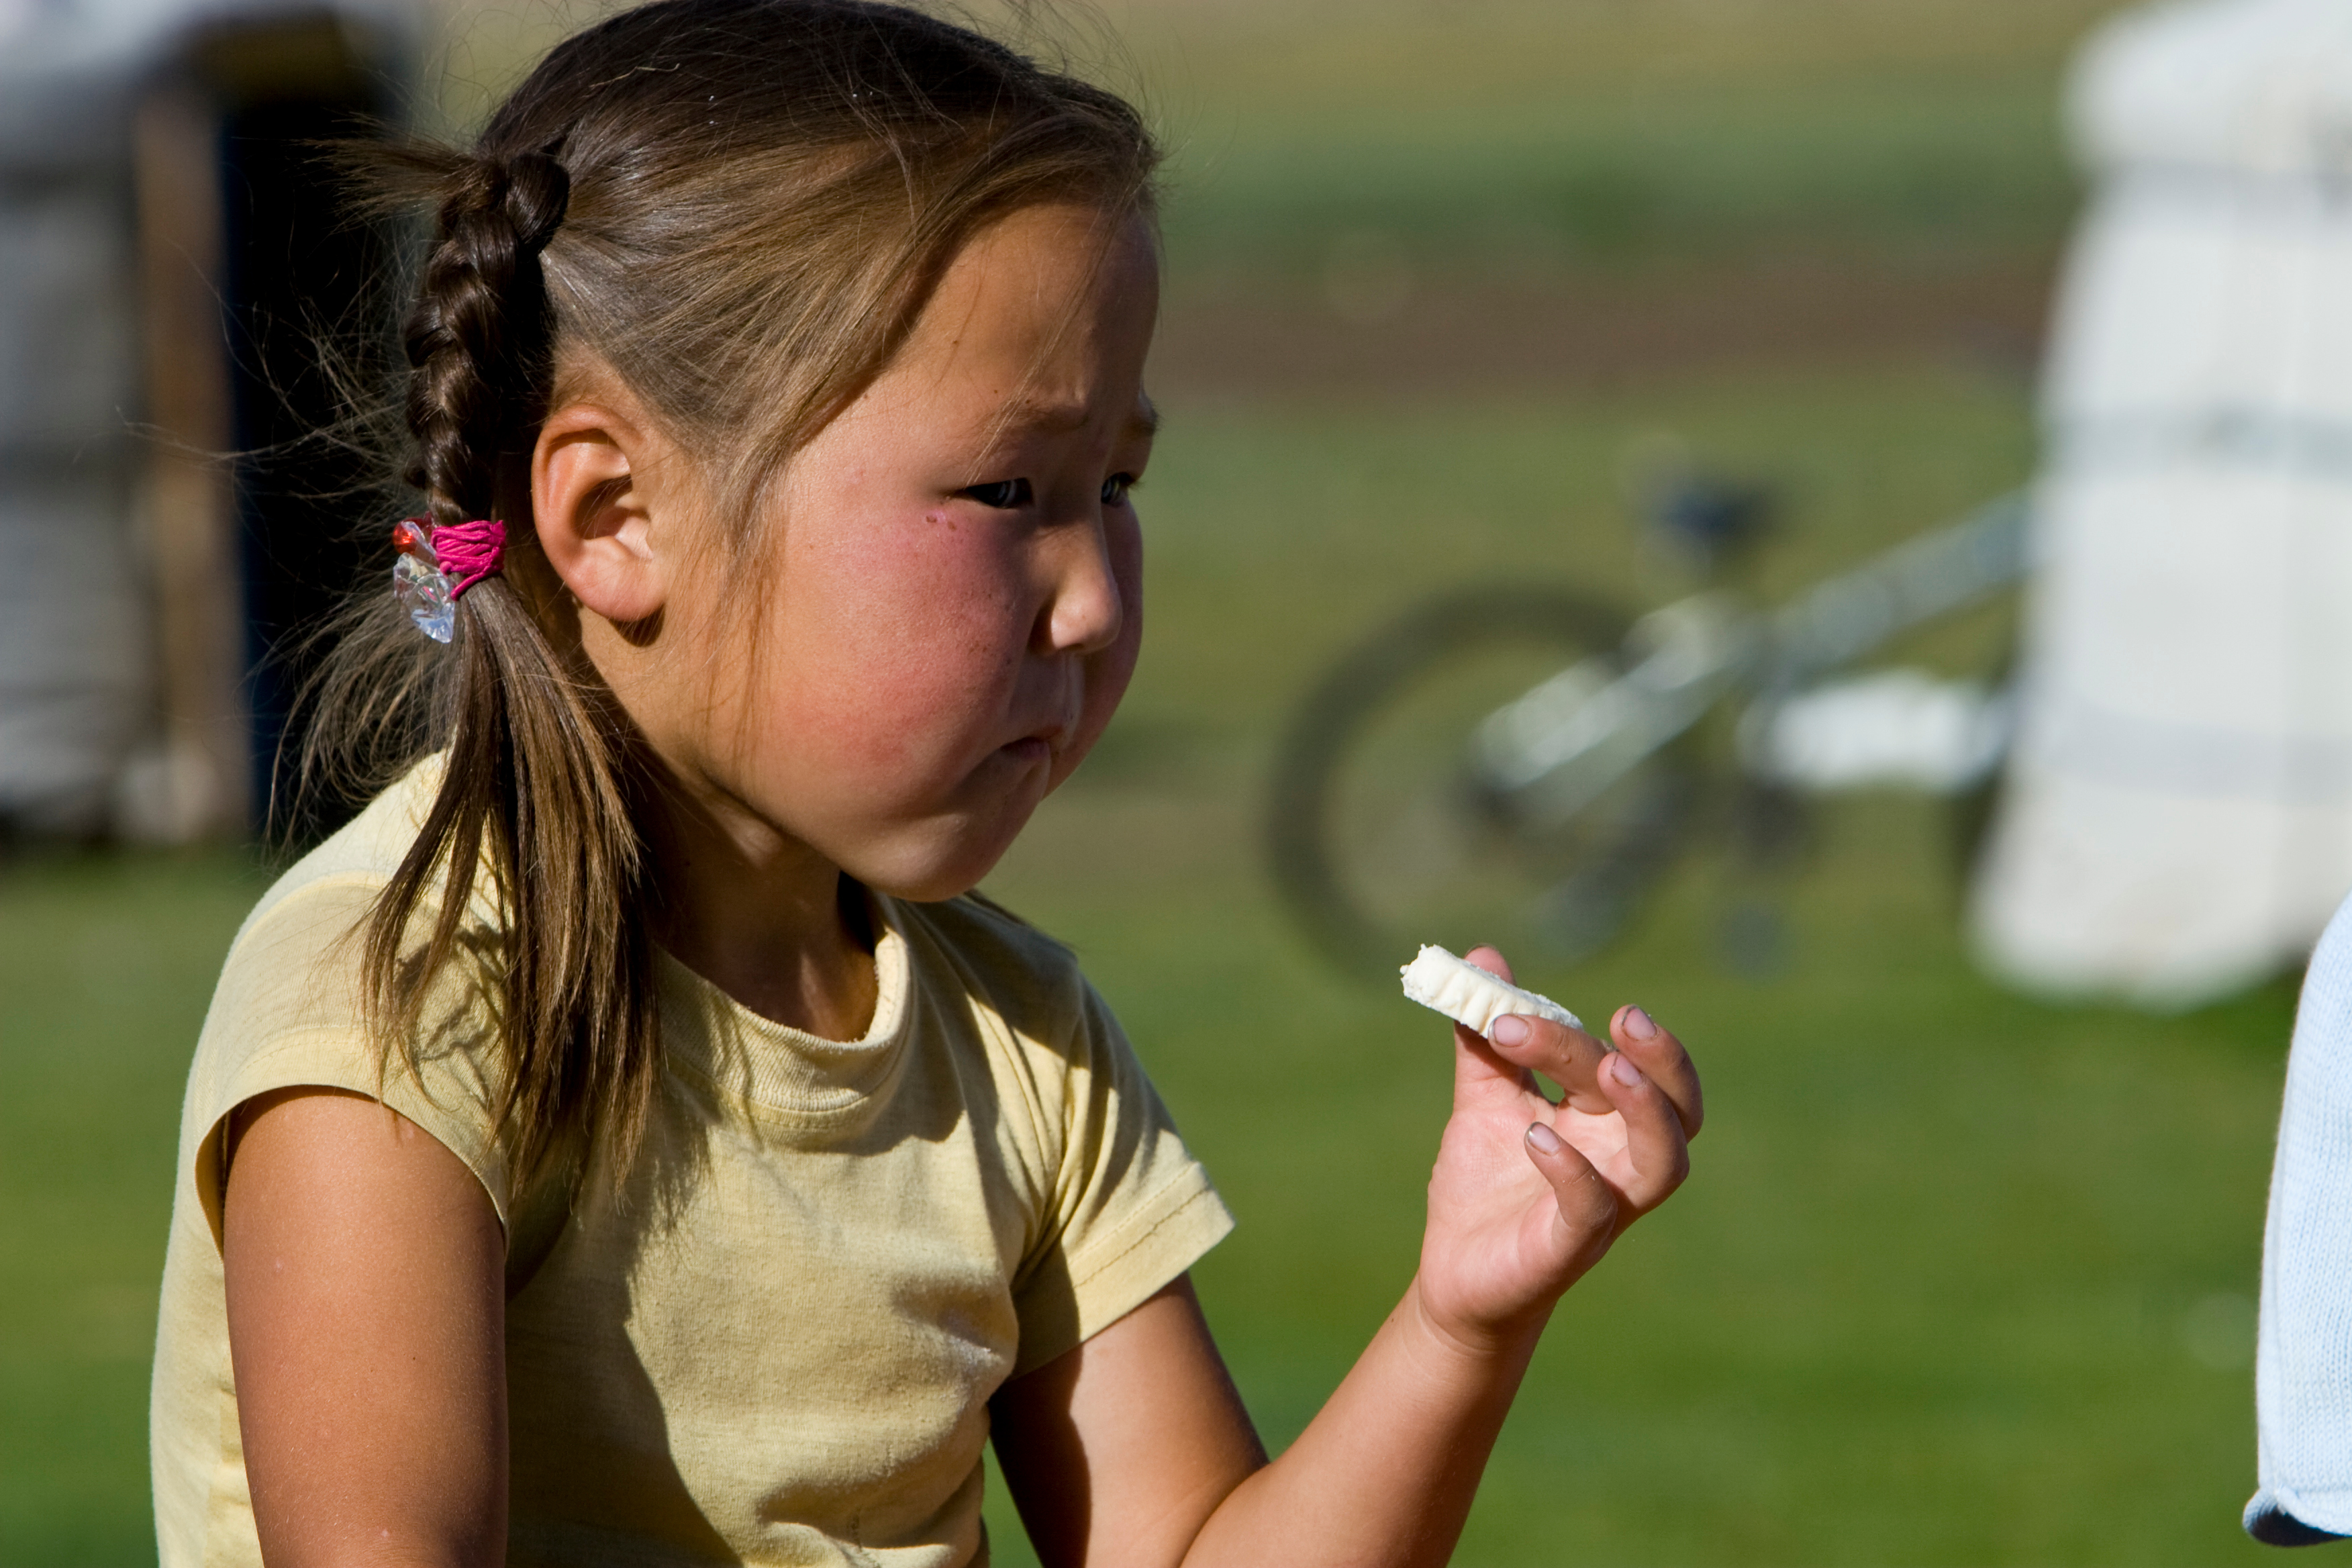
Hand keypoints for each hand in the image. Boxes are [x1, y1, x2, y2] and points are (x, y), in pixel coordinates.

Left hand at [1412, 946, 1700, 1356]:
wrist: (1452, 1272)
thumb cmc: (1482, 1186)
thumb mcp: (1483, 1100)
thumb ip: (1485, 1038)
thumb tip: (1482, 955)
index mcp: (1603, 1120)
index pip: (1635, 1067)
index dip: (1606, 1033)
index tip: (1525, 1007)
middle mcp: (1618, 1160)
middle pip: (1668, 1105)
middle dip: (1656, 1060)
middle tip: (1623, 1018)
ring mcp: (1603, 1206)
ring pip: (1664, 1162)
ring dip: (1645, 1111)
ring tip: (1610, 1068)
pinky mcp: (1569, 1247)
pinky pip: (1593, 1208)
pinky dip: (1572, 1168)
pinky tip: (1537, 1135)